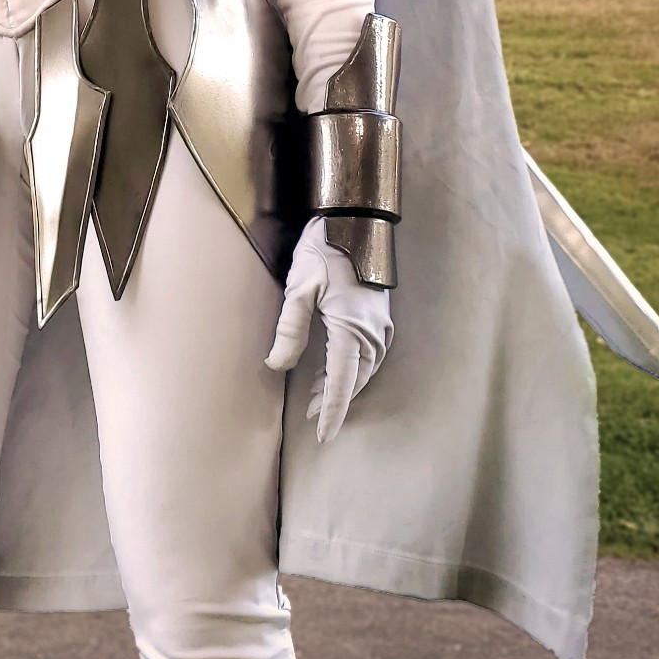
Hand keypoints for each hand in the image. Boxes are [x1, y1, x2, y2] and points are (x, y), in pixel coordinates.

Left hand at [265, 218, 392, 442]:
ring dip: (344, 386)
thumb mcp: (299, 288)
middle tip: (312, 416)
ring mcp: (380, 324)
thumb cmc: (324, 251)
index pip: (342, 383)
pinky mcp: (380, 315)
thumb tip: (277, 366)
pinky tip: (336, 368)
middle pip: (356, 380)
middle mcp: (373, 332)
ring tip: (318, 397)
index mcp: (352, 329)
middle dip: (335, 401)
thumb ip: (290, 330)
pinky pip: (369, 354)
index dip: (332, 411)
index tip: (323, 436)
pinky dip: (354, 369)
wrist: (354, 221)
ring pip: (365, 369)